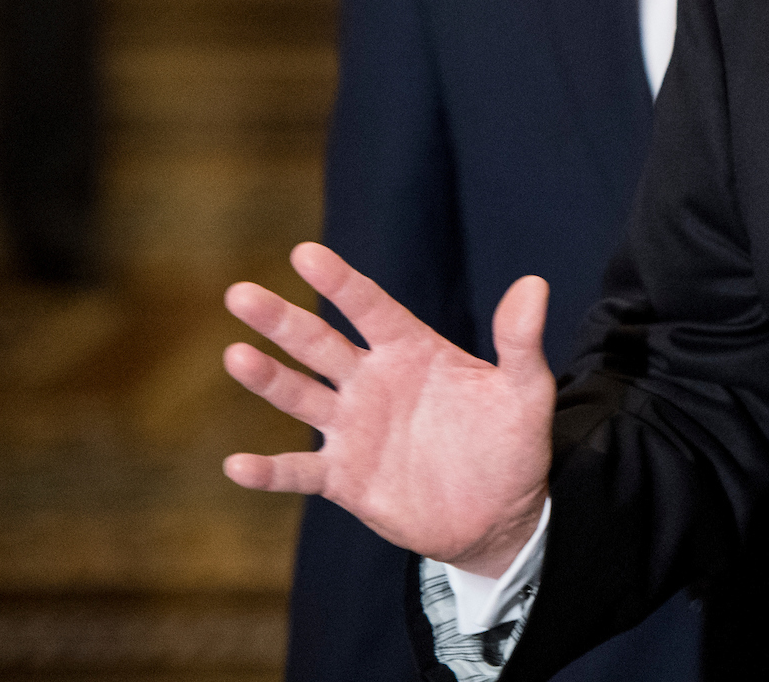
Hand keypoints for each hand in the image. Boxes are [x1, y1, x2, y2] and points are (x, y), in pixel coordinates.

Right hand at [222, 242, 554, 577]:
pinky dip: (269, 471)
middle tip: (241, 294)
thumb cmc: (511, 444)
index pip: (371, 307)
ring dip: (268, 379)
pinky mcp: (345, 478)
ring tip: (235, 355)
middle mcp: (374, 382)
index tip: (304, 253)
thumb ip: (519, 342)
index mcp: (413, 351)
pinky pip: (299, 471)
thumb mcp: (524, 392)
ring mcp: (355, 429)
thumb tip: (534, 284)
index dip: (340, 282)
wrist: (500, 515)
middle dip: (281, 320)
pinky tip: (237, 465)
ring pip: (300, 396)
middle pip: (319, 344)